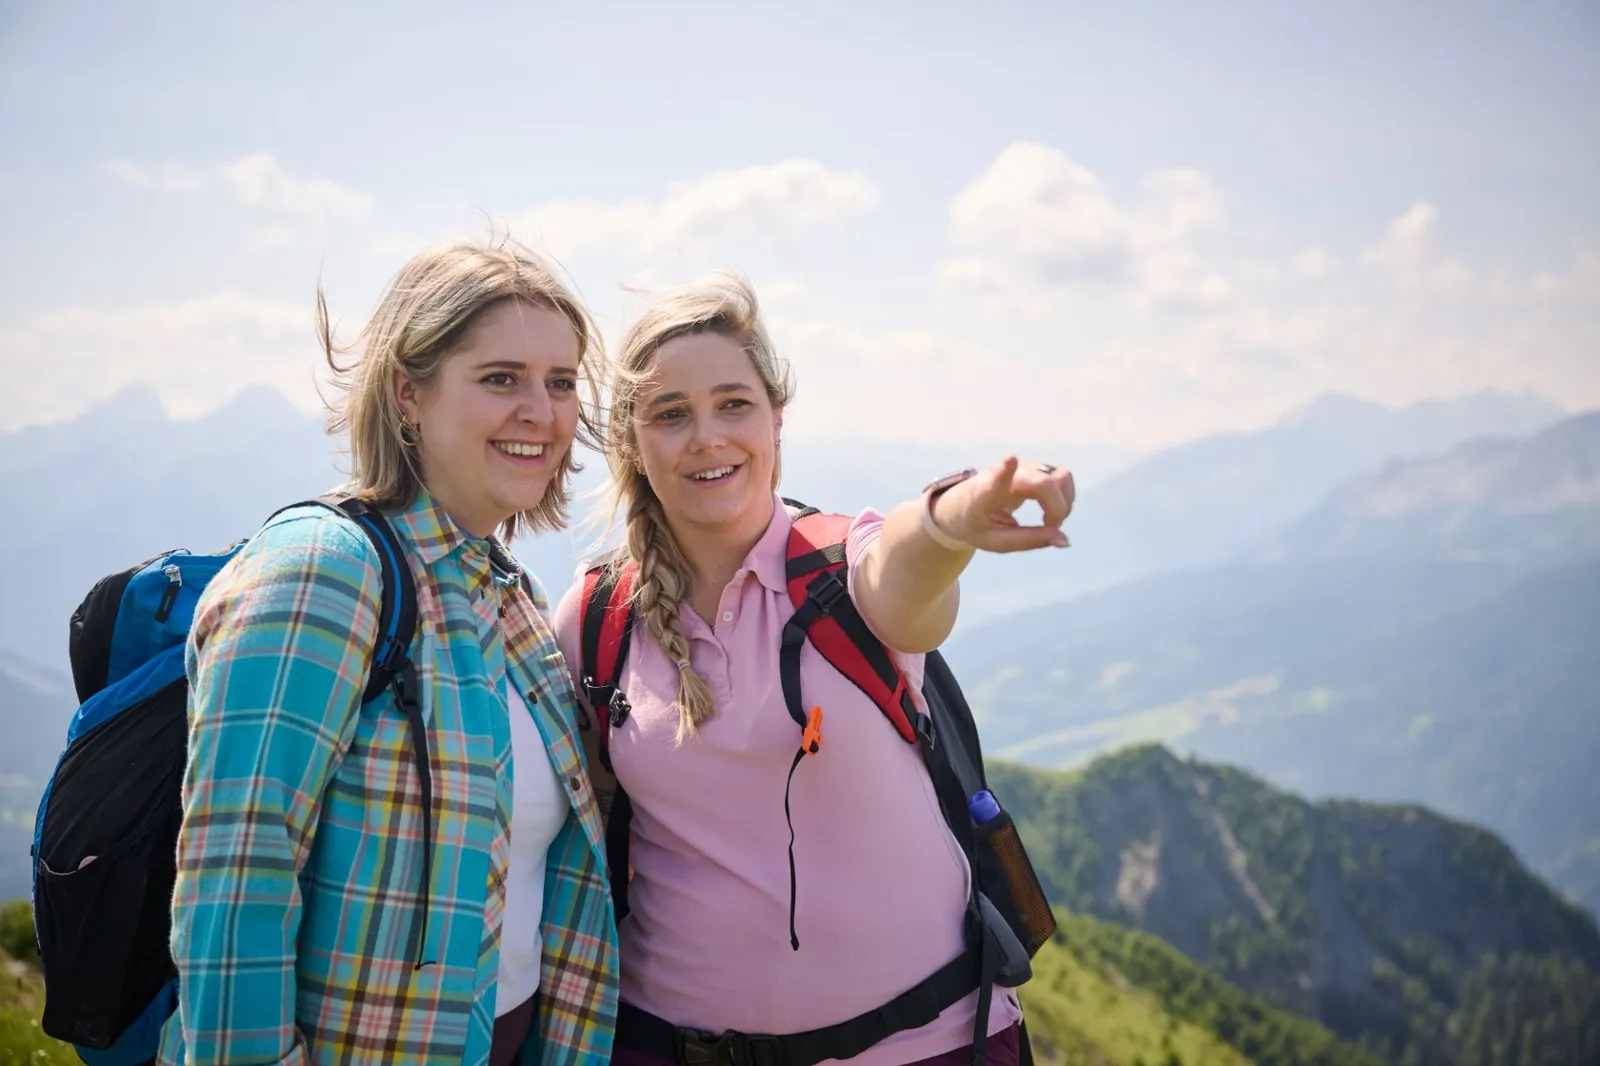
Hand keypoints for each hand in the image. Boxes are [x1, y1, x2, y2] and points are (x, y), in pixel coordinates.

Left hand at [932, 456, 1073, 552]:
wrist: (962, 504)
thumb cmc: (977, 524)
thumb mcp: (996, 541)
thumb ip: (1028, 540)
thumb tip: (1065, 540)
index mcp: (985, 493)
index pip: (996, 478)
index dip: (1005, 470)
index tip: (1010, 459)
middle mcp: (1007, 472)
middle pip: (1046, 483)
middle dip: (1058, 510)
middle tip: (1048, 528)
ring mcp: (1024, 465)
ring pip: (1061, 477)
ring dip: (1064, 503)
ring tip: (1049, 521)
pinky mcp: (1036, 466)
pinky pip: (1063, 478)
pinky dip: (1064, 498)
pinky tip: (1050, 512)